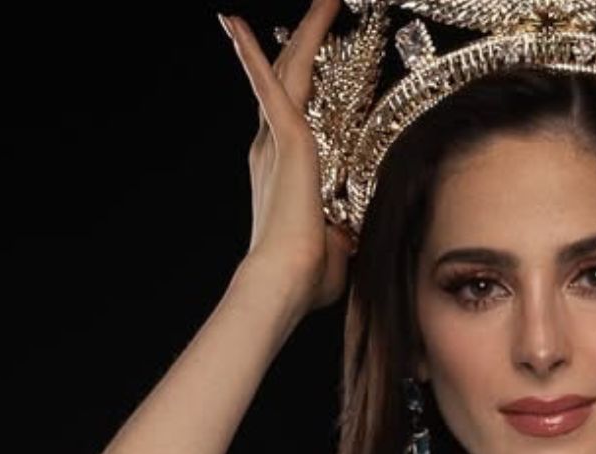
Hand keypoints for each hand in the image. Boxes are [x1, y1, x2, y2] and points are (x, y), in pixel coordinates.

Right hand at [219, 1, 352, 311]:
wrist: (285, 283)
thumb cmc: (308, 276)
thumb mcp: (339, 245)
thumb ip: (346, 231)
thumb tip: (356, 237)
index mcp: (285, 169)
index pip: (295, 112)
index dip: (304, 80)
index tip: (314, 55)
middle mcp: (272, 148)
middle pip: (290, 79)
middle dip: (306, 40)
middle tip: (324, 6)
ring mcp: (276, 142)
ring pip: (289, 71)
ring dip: (304, 31)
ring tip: (324, 0)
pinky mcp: (285, 140)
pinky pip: (270, 85)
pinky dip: (256, 54)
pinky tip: (239, 26)